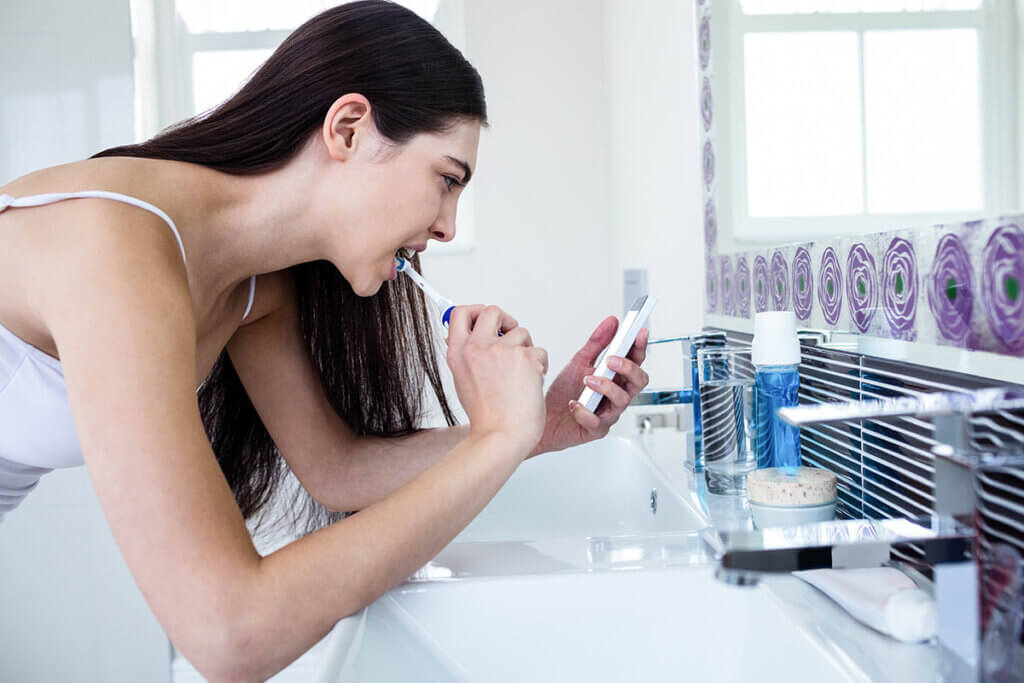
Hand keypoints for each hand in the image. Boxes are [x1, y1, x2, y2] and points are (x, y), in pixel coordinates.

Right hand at [445, 305, 548, 456]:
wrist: (500, 436)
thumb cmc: (486, 416)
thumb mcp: (464, 380)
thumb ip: (468, 355)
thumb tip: (473, 336)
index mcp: (459, 352)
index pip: (460, 313)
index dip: (474, 310)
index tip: (483, 317)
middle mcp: (477, 348)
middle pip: (492, 311)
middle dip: (506, 321)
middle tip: (510, 335)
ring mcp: (501, 351)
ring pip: (522, 333)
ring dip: (527, 350)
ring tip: (521, 375)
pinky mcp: (525, 357)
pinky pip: (539, 352)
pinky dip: (539, 366)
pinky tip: (530, 384)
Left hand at [530, 316, 649, 456]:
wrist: (541, 417)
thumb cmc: (563, 393)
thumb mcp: (579, 362)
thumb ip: (597, 343)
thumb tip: (612, 322)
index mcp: (615, 378)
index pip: (636, 361)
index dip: (640, 347)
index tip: (638, 332)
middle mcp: (616, 396)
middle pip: (639, 382)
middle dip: (628, 368)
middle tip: (612, 360)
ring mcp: (608, 413)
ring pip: (622, 400)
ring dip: (606, 387)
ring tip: (587, 380)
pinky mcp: (595, 429)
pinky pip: (597, 422)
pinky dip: (584, 411)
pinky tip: (573, 404)